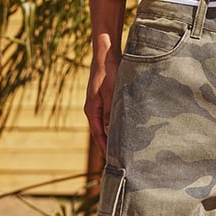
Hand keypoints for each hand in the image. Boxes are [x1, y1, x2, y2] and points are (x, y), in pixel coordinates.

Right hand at [84, 40, 121, 154]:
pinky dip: (115, 124)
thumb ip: (109, 112)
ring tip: (123, 148)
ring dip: (112, 135)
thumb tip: (108, 132)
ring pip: (105, 124)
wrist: (106, 53)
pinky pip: (109, 116)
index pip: (97, 134)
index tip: (112, 162)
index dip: (105, 148)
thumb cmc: (109, 72)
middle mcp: (93, 109)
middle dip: (109, 145)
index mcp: (92, 110)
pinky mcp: (105, 98)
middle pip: (100, 132)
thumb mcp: (111, 93)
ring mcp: (98, 103)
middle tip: (119, 160)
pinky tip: (124, 128)